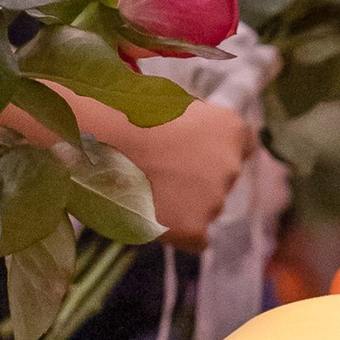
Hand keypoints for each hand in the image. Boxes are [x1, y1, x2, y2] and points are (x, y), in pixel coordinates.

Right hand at [81, 92, 252, 246]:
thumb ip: (191, 119)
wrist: (96, 140)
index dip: (217, 149)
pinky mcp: (195, 229)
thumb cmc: (123, 111)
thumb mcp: (169, 101)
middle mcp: (230, 165)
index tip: (197, 151)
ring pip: (206, 208)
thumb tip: (187, 127)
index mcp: (229, 127)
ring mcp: (215, 200)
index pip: (243, 144)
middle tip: (158, 171)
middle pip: (222, 179)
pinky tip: (151, 216)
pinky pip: (194, 238)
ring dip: (184, 203)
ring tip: (144, 190)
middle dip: (197, 178)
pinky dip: (177, 232)